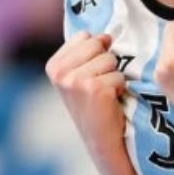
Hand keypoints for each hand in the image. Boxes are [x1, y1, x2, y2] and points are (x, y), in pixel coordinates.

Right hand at [46, 31, 126, 159]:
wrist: (100, 138)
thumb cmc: (93, 104)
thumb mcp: (80, 74)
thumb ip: (87, 50)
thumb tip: (106, 35)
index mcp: (53, 65)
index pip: (85, 36)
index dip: (95, 53)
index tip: (89, 74)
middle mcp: (60, 72)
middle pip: (98, 44)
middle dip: (105, 62)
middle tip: (98, 85)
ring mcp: (76, 80)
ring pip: (111, 59)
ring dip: (113, 76)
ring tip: (104, 93)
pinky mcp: (94, 89)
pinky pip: (119, 75)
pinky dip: (120, 88)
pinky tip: (109, 101)